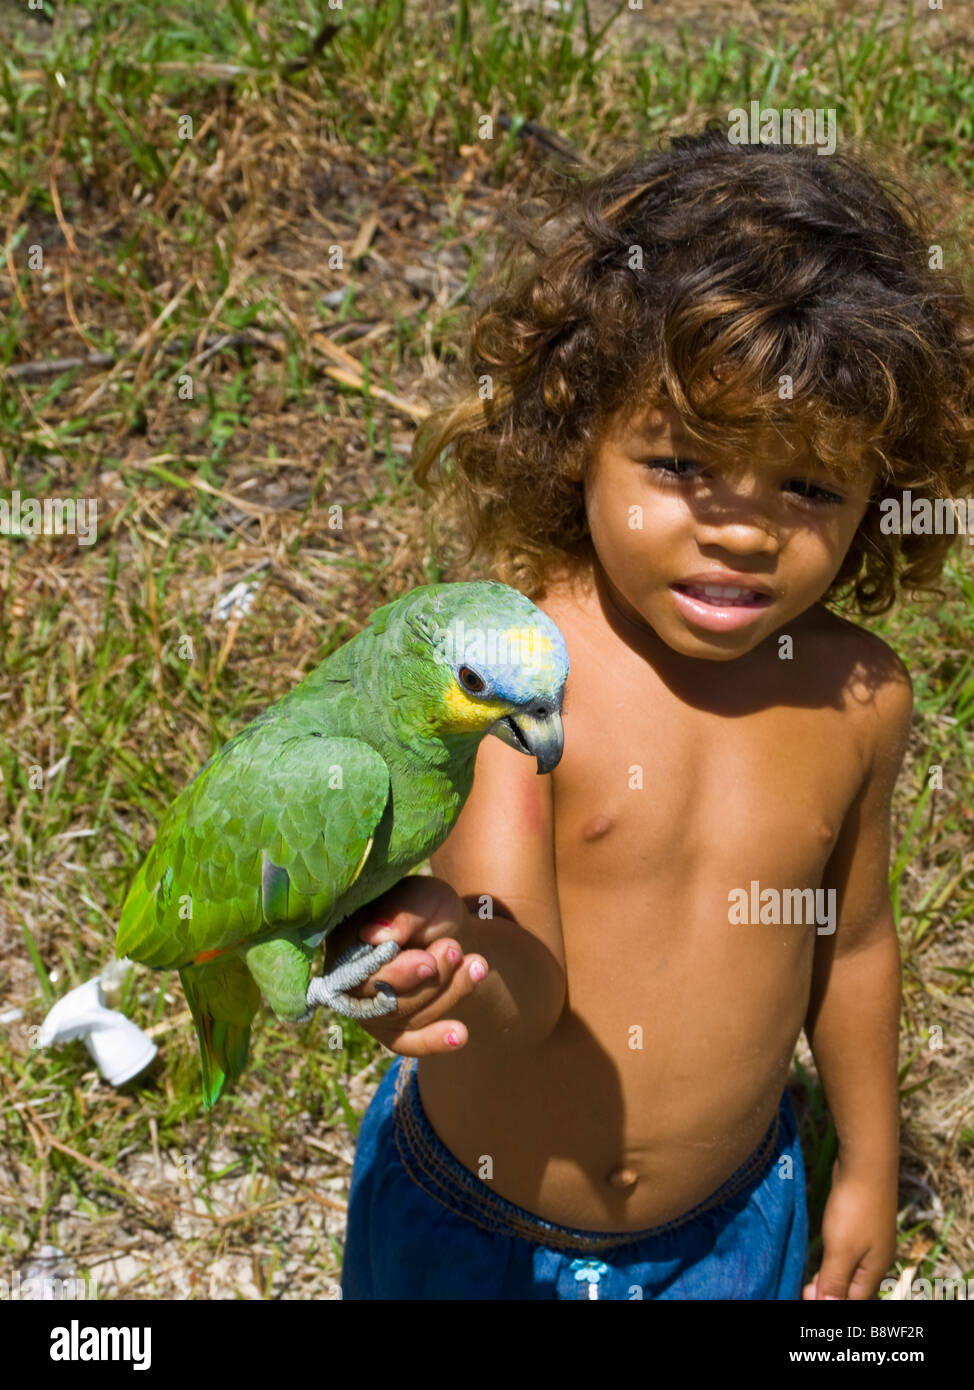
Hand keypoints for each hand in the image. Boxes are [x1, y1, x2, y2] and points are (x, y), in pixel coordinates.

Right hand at [323, 875, 487, 1055]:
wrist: (447, 931)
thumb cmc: (427, 908)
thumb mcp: (421, 898)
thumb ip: (400, 911)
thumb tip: (374, 935)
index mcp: (342, 940)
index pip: (356, 969)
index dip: (393, 971)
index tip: (428, 962)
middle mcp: (346, 979)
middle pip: (379, 999)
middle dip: (425, 982)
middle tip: (454, 951)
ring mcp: (367, 1008)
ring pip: (402, 1017)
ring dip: (444, 993)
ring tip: (477, 964)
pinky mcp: (390, 1029)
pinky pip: (408, 1043)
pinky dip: (434, 1041)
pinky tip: (460, 1035)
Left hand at [802, 1159, 897, 1299]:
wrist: (867, 1164)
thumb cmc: (854, 1209)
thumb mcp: (841, 1249)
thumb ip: (835, 1279)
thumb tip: (828, 1305)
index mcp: (874, 1270)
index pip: (854, 1300)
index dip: (832, 1303)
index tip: (807, 1298)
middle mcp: (876, 1258)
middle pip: (854, 1286)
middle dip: (830, 1292)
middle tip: (804, 1292)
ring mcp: (871, 1239)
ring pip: (851, 1268)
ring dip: (831, 1276)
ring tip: (811, 1281)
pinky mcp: (862, 1222)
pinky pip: (849, 1250)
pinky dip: (835, 1258)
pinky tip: (825, 1253)